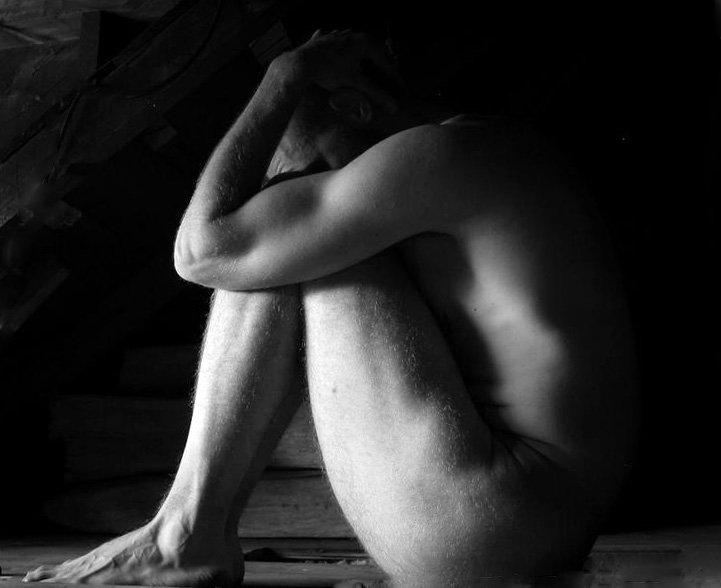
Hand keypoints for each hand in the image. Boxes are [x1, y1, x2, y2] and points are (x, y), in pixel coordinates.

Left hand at [281, 29, 401, 113]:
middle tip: (388, 76)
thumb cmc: (330, 71)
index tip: (400, 88)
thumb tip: (395, 107)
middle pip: (373, 50)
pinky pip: (336, 40)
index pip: (385, 61)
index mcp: (364, 42)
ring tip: (369, 63)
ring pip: (356, 43)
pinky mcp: (324, 39)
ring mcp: (337, 35)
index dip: (394, 76)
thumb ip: (376, 94)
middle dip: (381, 63)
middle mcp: (353, 34)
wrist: (301, 63)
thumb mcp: (356, 83)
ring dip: (363, 53)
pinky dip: (341, 47)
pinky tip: (340, 49)